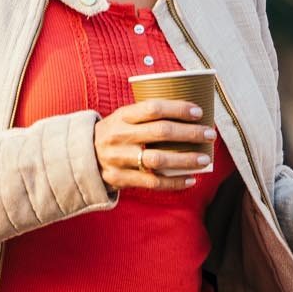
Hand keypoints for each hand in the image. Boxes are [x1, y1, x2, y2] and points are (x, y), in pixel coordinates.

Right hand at [94, 100, 217, 192]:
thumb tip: (189, 115)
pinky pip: (153, 183)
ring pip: (158, 160)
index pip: (154, 108)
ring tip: (205, 159)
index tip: (199, 112)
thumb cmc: (115, 134)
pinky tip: (191, 180)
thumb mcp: (123, 118)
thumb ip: (147, 116)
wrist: (82, 157)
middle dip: (190, 133)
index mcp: (122, 116)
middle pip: (161, 132)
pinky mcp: (121, 179)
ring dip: (185, 160)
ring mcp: (120, 159)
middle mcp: (120, 136)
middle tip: (210, 134)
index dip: (178, 108)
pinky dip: (174, 183)